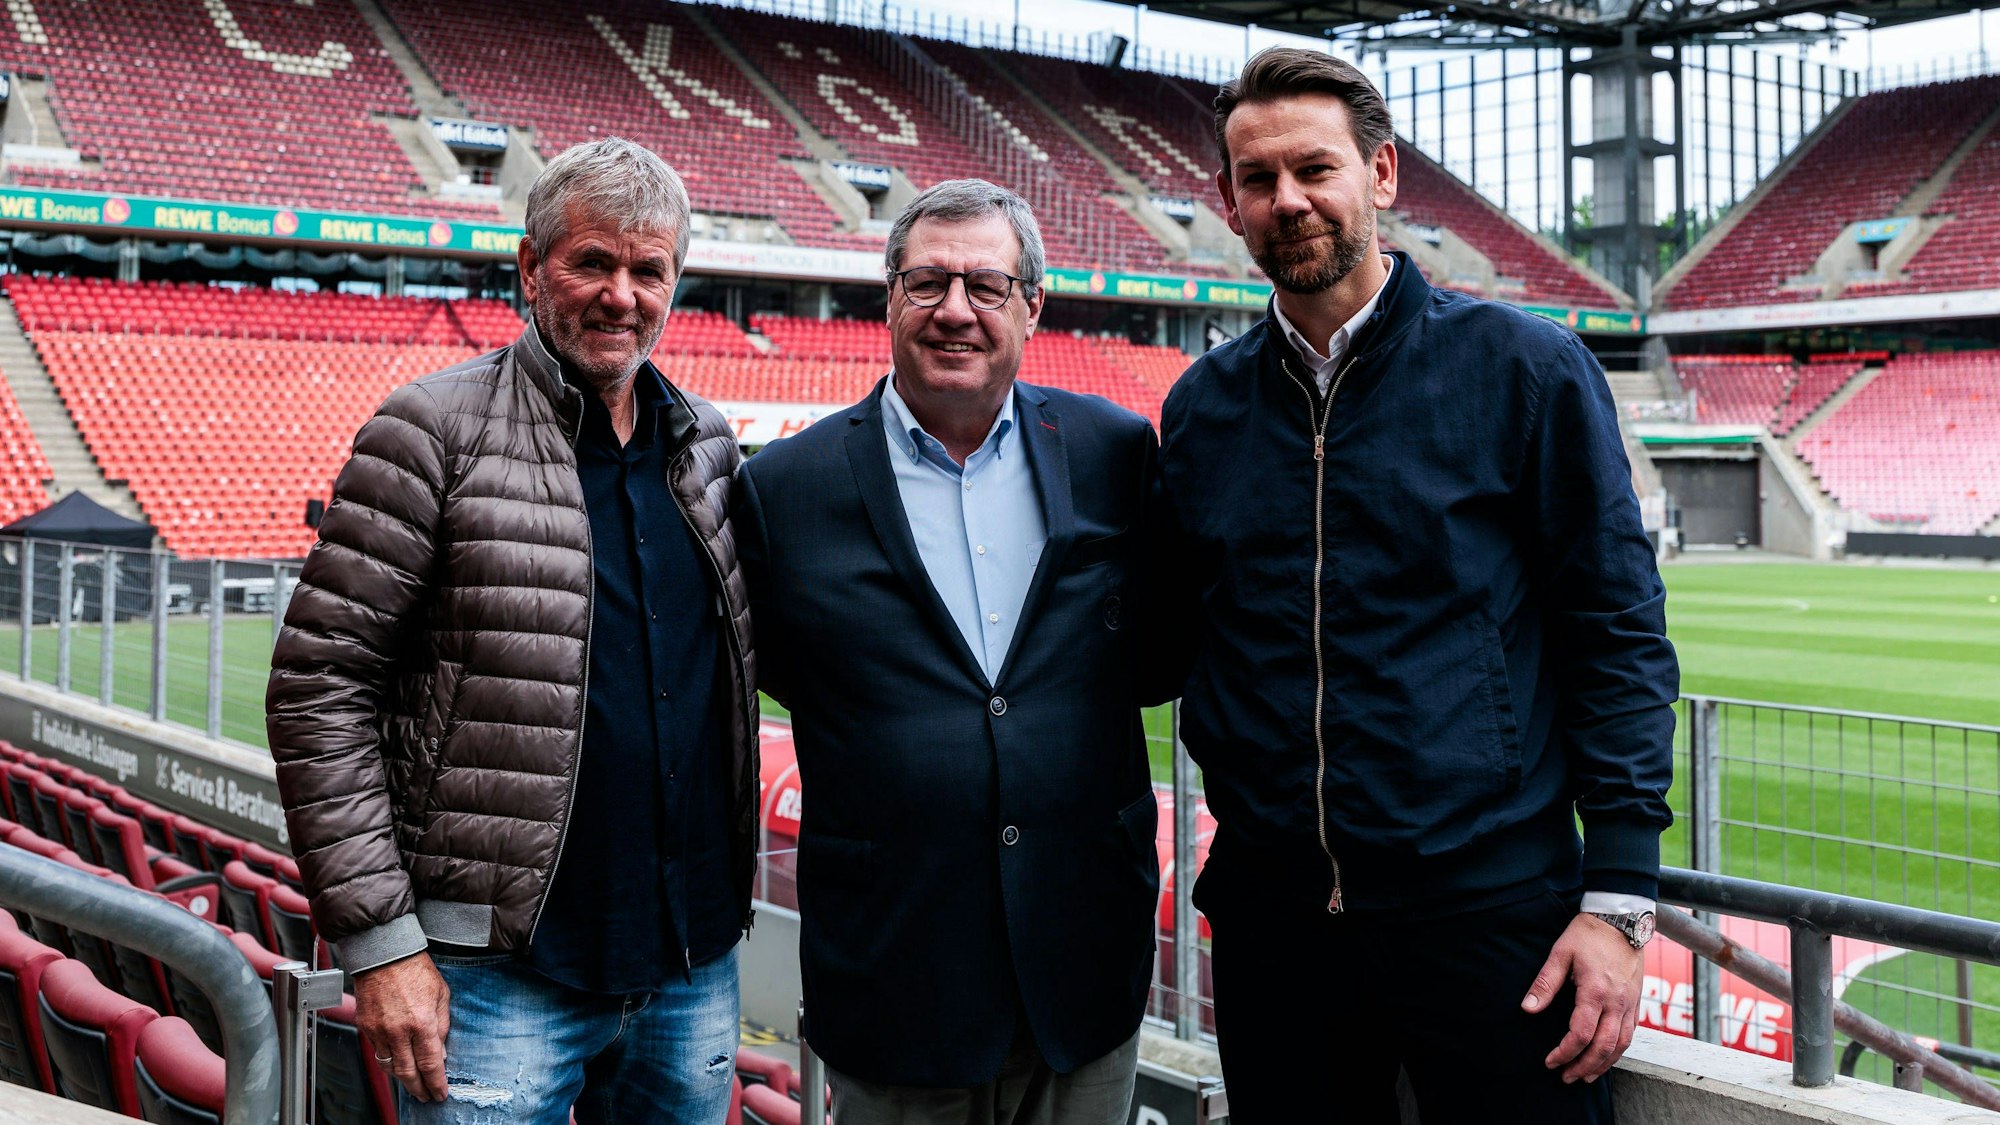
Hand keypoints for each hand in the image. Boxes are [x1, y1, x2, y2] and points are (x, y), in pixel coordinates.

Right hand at [355, 953, 450, 1101]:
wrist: (385, 954)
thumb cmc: (416, 970)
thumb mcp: (442, 995)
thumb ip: (442, 1026)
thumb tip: (440, 1052)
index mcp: (421, 1022)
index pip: (430, 1064)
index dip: (436, 1083)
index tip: (440, 1093)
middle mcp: (398, 1031)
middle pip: (408, 1073)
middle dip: (418, 1089)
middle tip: (426, 1096)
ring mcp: (379, 1030)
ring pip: (390, 1067)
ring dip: (402, 1079)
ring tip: (413, 1085)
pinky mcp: (365, 1027)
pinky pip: (377, 1053)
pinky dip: (388, 1062)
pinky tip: (397, 1064)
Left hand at [1521, 913, 1641, 1083]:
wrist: (1622, 918)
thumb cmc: (1588, 934)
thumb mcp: (1560, 954)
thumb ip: (1545, 984)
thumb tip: (1528, 1009)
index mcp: (1596, 992)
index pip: (1581, 1034)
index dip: (1565, 1052)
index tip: (1550, 1061)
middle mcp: (1617, 1002)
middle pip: (1604, 1047)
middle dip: (1584, 1067)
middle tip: (1566, 1077)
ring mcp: (1630, 1003)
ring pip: (1621, 1045)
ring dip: (1603, 1064)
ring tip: (1585, 1075)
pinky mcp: (1637, 1001)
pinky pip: (1631, 1034)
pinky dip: (1618, 1050)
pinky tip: (1606, 1056)